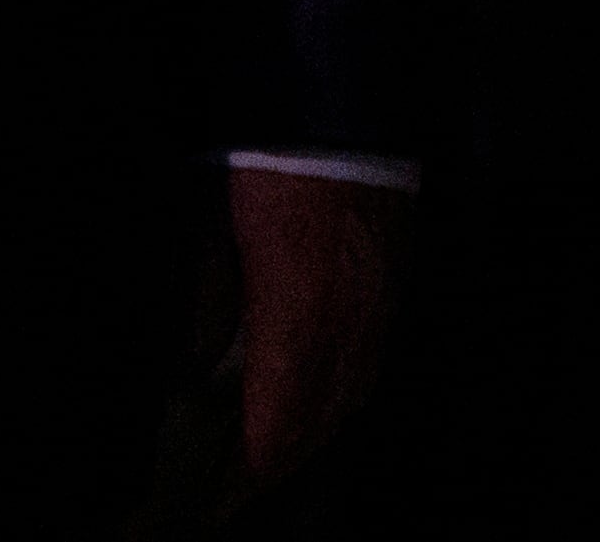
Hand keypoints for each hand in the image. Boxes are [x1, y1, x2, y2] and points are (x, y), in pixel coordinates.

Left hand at [228, 168, 402, 489]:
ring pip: (351, 394)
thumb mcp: (228, 242)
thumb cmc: (274, 175)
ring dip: (317, 427)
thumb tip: (206, 359)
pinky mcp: (393, 292)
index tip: (232, 478)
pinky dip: (345, 390)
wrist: (341, 121)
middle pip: (319, 418)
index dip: (256, 459)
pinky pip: (371, 361)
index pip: (279, 420)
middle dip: (285, 453)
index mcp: (296, 319)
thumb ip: (221, 308)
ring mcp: (377, 312)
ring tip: (286, 443)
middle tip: (252, 471)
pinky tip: (328, 395)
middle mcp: (346, 328)